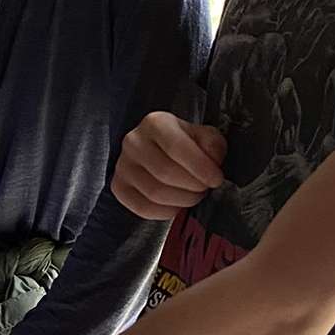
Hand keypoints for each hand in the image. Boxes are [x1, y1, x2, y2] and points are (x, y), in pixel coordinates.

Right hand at [112, 112, 226, 219]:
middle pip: (165, 173)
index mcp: (155, 123)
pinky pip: (143, 208)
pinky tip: (177, 205)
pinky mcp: (119, 187)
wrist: (159, 151)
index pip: (177, 147)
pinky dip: (166, 212)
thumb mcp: (203, 136)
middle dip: (193, 186)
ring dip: (182, 200)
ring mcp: (123, 166)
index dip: (200, 167)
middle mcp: (134, 142)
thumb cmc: (183, 144)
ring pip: (155, 193)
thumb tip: (212, 160)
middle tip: (205, 188)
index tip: (216, 179)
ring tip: (193, 195)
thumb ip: (212, 144)